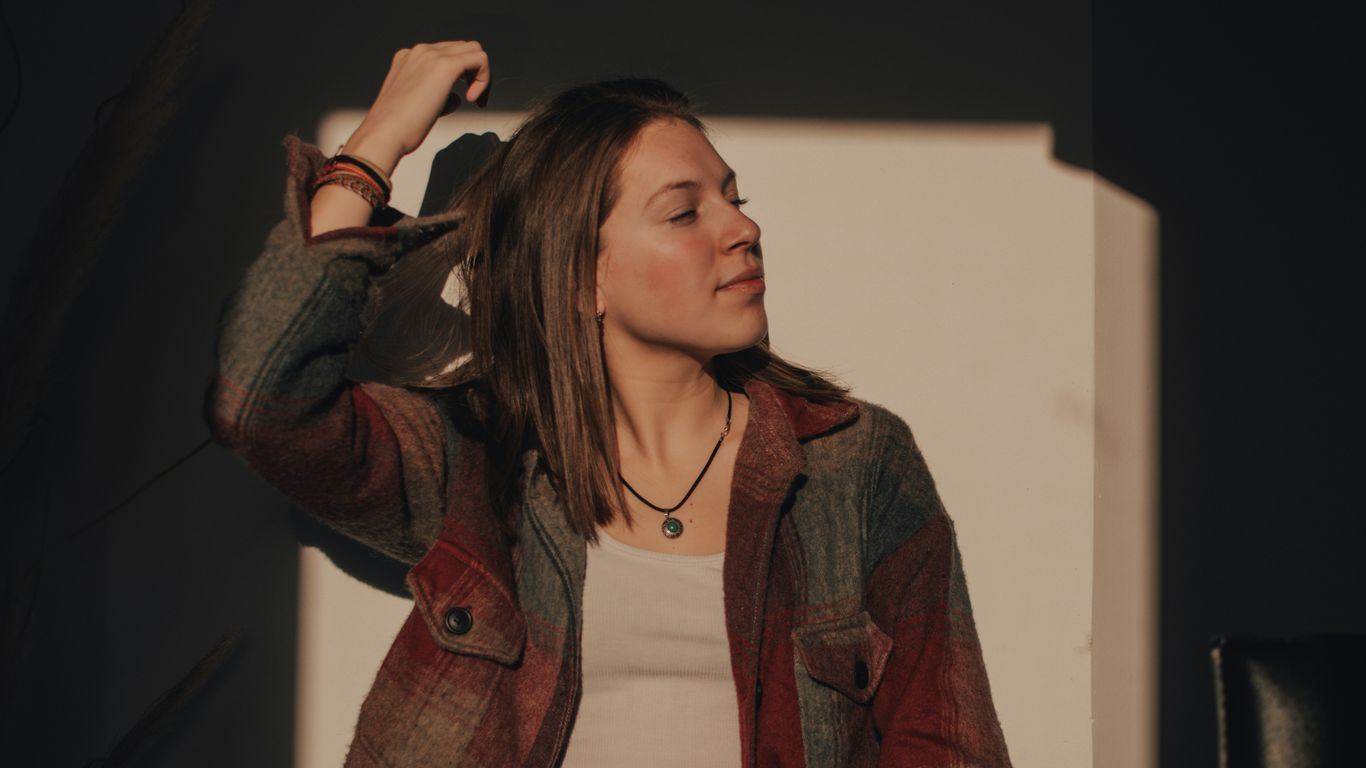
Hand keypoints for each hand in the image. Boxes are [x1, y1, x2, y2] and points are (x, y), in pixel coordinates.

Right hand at [342, 40, 491, 175]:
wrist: (385, 133)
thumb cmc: (397, 128)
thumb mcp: (416, 106)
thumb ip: (436, 96)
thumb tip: (456, 98)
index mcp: (408, 59)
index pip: (445, 54)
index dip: (460, 75)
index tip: (465, 99)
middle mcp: (420, 52)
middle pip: (462, 49)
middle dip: (474, 73)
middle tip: (476, 100)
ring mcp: (432, 55)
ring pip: (473, 50)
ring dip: (481, 75)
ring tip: (476, 100)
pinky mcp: (445, 66)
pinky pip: (480, 60)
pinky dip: (484, 79)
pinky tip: (473, 100)